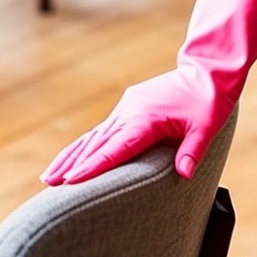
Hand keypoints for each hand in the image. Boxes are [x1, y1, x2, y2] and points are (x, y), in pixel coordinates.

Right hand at [43, 66, 228, 184]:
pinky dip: (83, 147)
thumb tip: (184, 174)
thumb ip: (192, 151)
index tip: (71, 181)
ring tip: (48, 177)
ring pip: (92, 137)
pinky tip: (71, 159)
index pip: (115, 148)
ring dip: (70, 157)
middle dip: (72, 165)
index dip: (92, 166)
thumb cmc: (208, 101)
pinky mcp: (127, 109)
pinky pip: (101, 131)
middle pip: (95, 144)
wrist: (206, 71)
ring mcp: (125, 109)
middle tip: (50, 184)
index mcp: (145, 119)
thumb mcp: (207, 127)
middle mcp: (129, 113)